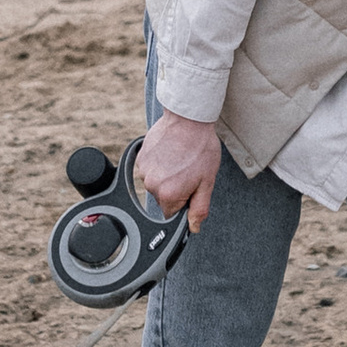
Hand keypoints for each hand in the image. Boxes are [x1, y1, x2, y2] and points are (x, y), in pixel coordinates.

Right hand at [135, 110, 223, 229]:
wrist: (189, 119)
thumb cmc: (201, 148)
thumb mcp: (207, 182)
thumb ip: (199, 209)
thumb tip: (193, 228)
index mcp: (169, 194)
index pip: (172, 213)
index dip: (183, 202)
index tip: (190, 187)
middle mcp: (151, 185)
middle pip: (163, 198)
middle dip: (175, 188)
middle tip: (188, 170)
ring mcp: (143, 170)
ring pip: (155, 182)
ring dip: (166, 175)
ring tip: (180, 159)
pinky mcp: (140, 157)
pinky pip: (149, 168)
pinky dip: (158, 163)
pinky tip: (170, 152)